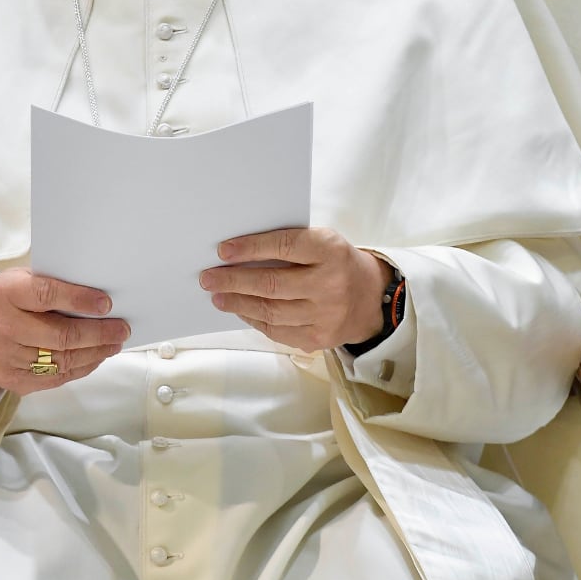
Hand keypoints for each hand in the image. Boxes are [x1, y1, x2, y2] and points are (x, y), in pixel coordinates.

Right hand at [0, 269, 129, 395]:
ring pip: (62, 360)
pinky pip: (57, 377)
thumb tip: (96, 299)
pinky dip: (82, 367)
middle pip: (60, 335)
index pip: (46, 295)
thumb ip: (52, 286)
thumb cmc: (6, 302)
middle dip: (97, 333)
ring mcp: (6, 358)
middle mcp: (2, 327)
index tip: (106, 304)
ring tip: (113, 343)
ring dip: (95, 353)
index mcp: (4, 294)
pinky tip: (95, 357)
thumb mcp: (20, 281)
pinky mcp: (14, 380)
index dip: (79, 300)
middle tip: (120, 329)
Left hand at [200, 227, 390, 351]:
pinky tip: (240, 310)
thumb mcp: (322, 242)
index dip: (250, 248)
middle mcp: (330, 284)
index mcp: (330, 251)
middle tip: (208, 278)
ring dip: (238, 303)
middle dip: (233, 280)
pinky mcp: (319, 338)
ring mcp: (326, 315)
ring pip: (271, 310)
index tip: (223, 251)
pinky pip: (277, 330)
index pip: (283, 246)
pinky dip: (254, 319)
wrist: (372, 298)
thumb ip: (287, 244)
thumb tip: (238, 252)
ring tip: (218, 296)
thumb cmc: (337, 263)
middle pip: (271, 283)